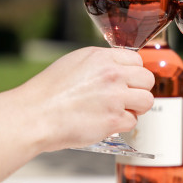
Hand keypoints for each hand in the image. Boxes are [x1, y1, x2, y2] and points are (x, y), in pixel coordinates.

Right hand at [13, 46, 154, 151]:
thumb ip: (100, 64)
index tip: (125, 82)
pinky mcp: (114, 119)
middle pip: (147, 79)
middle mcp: (112, 74)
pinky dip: (121, 125)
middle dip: (138, 90)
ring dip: (135, 108)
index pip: (136, 60)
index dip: (132, 73)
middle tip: (124, 99)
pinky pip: (133, 122)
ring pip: (147, 101)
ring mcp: (115, 97)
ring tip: (117, 111)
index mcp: (102, 57)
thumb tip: (118, 69)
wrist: (34, 115)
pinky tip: (105, 123)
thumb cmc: (48, 93)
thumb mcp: (74, 63)